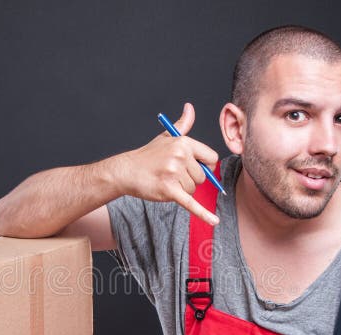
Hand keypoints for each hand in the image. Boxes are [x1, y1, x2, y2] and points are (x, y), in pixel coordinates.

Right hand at [113, 102, 219, 224]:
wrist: (126, 171)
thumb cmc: (148, 156)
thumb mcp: (166, 137)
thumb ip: (183, 124)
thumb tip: (190, 108)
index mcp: (184, 143)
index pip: (210, 158)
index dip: (204, 166)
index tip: (194, 167)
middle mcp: (180, 156)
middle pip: (202, 177)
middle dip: (189, 180)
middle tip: (171, 174)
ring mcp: (174, 174)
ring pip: (193, 190)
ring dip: (181, 190)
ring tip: (165, 181)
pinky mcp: (169, 190)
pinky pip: (191, 204)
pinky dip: (203, 214)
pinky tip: (214, 221)